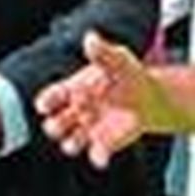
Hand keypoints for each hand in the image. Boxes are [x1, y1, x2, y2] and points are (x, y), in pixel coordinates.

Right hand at [35, 31, 165, 168]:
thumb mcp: (118, 60)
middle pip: (55, 124)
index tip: (44, 106)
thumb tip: (90, 38)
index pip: (51, 98)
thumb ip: (103, 53)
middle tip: (63, 122)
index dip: (46, 102)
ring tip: (76, 142)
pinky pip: (96, 155)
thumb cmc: (128, 74)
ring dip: (71, 144)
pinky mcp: (104, 144)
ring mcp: (88, 130)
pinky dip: (98, 157)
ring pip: (70, 143)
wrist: (150, 97)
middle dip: (55, 126)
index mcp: (73, 90)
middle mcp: (76, 112)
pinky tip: (101, 155)